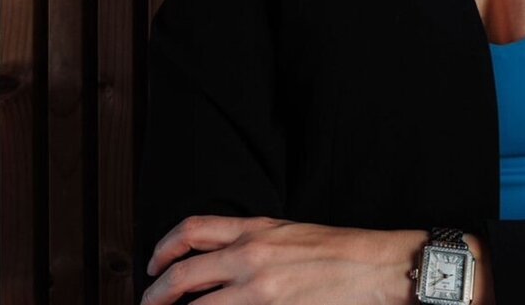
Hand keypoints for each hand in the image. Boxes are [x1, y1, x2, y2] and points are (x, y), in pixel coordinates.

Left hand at [141, 215, 424, 304]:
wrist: (374, 266)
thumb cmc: (338, 250)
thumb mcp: (288, 233)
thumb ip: (252, 243)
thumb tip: (217, 265)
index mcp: (255, 228)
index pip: (193, 230)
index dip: (164, 248)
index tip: (154, 264)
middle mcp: (250, 254)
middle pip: (183, 274)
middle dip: (157, 294)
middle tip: (150, 304)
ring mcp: (259, 288)